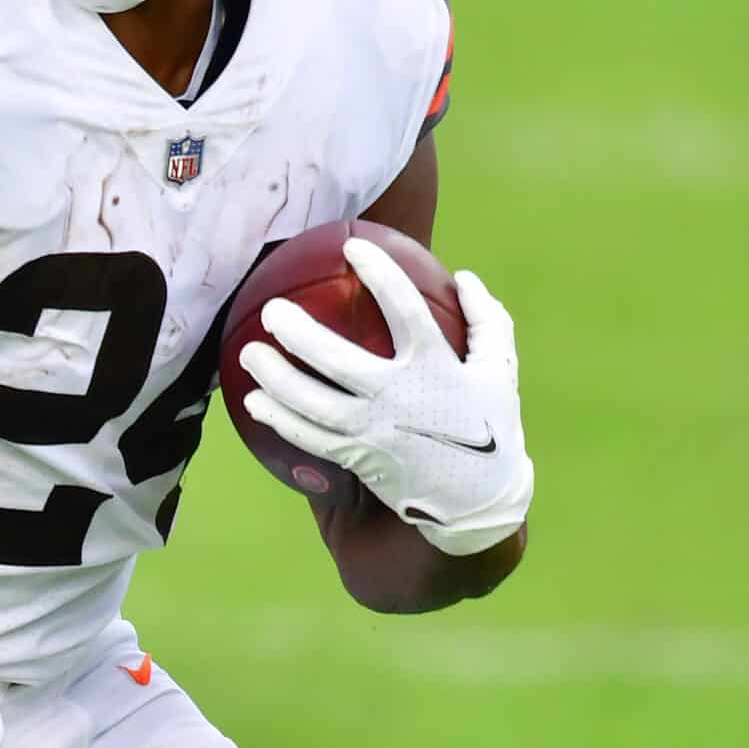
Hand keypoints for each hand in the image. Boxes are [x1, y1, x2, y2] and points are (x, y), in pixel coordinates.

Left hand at [236, 238, 533, 556]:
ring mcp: (375, 431)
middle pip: (338, 362)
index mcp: (437, 368)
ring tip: (249, 352)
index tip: (352, 247)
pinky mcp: (359, 458)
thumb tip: (466, 276)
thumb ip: (487, 321)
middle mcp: (400, 398)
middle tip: (271, 310)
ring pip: (313, 404)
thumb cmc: (489, 425)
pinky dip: (280, 420)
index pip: (405, 311)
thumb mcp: (500, 371)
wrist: (478, 500)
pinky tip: (254, 401)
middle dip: (299, 333)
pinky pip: (310, 438)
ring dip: (276, 379)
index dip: (381, 275)